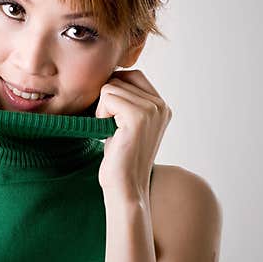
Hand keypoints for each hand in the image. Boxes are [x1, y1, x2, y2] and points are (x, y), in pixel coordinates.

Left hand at [94, 69, 171, 197]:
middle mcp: (161, 105)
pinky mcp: (139, 116)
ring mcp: (152, 110)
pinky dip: (101, 114)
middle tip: (112, 128)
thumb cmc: (119, 157)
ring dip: (102, 109)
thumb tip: (109, 74)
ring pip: (111, 87)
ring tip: (112, 132)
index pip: (133, 75)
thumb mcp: (125, 123)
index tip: (112, 117)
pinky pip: (107, 96)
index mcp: (162, 106)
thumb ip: (126, 100)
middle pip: (120, 79)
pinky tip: (109, 133)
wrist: (125, 186)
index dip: (114, 91)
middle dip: (107, 101)